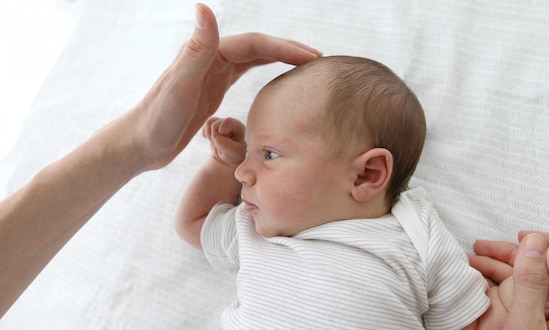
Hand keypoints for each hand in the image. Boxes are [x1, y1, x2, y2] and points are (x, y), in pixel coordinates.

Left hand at [126, 4, 320, 169]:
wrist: (141, 144)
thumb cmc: (157, 119)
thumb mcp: (179, 85)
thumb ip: (196, 49)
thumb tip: (205, 7)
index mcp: (207, 54)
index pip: (255, 44)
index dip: (285, 48)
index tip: (312, 57)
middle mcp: (211, 58)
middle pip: (258, 47)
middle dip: (289, 50)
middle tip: (318, 60)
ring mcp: (212, 73)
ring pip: (254, 58)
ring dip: (280, 58)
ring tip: (305, 65)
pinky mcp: (213, 89)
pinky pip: (246, 72)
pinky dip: (265, 70)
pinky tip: (276, 78)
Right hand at [469, 231, 548, 329]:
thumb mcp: (525, 325)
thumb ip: (531, 284)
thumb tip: (533, 243)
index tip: (523, 238)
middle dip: (512, 255)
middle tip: (483, 247)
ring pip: (532, 282)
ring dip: (500, 269)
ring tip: (470, 263)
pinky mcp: (539, 326)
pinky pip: (522, 297)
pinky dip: (499, 287)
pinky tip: (478, 282)